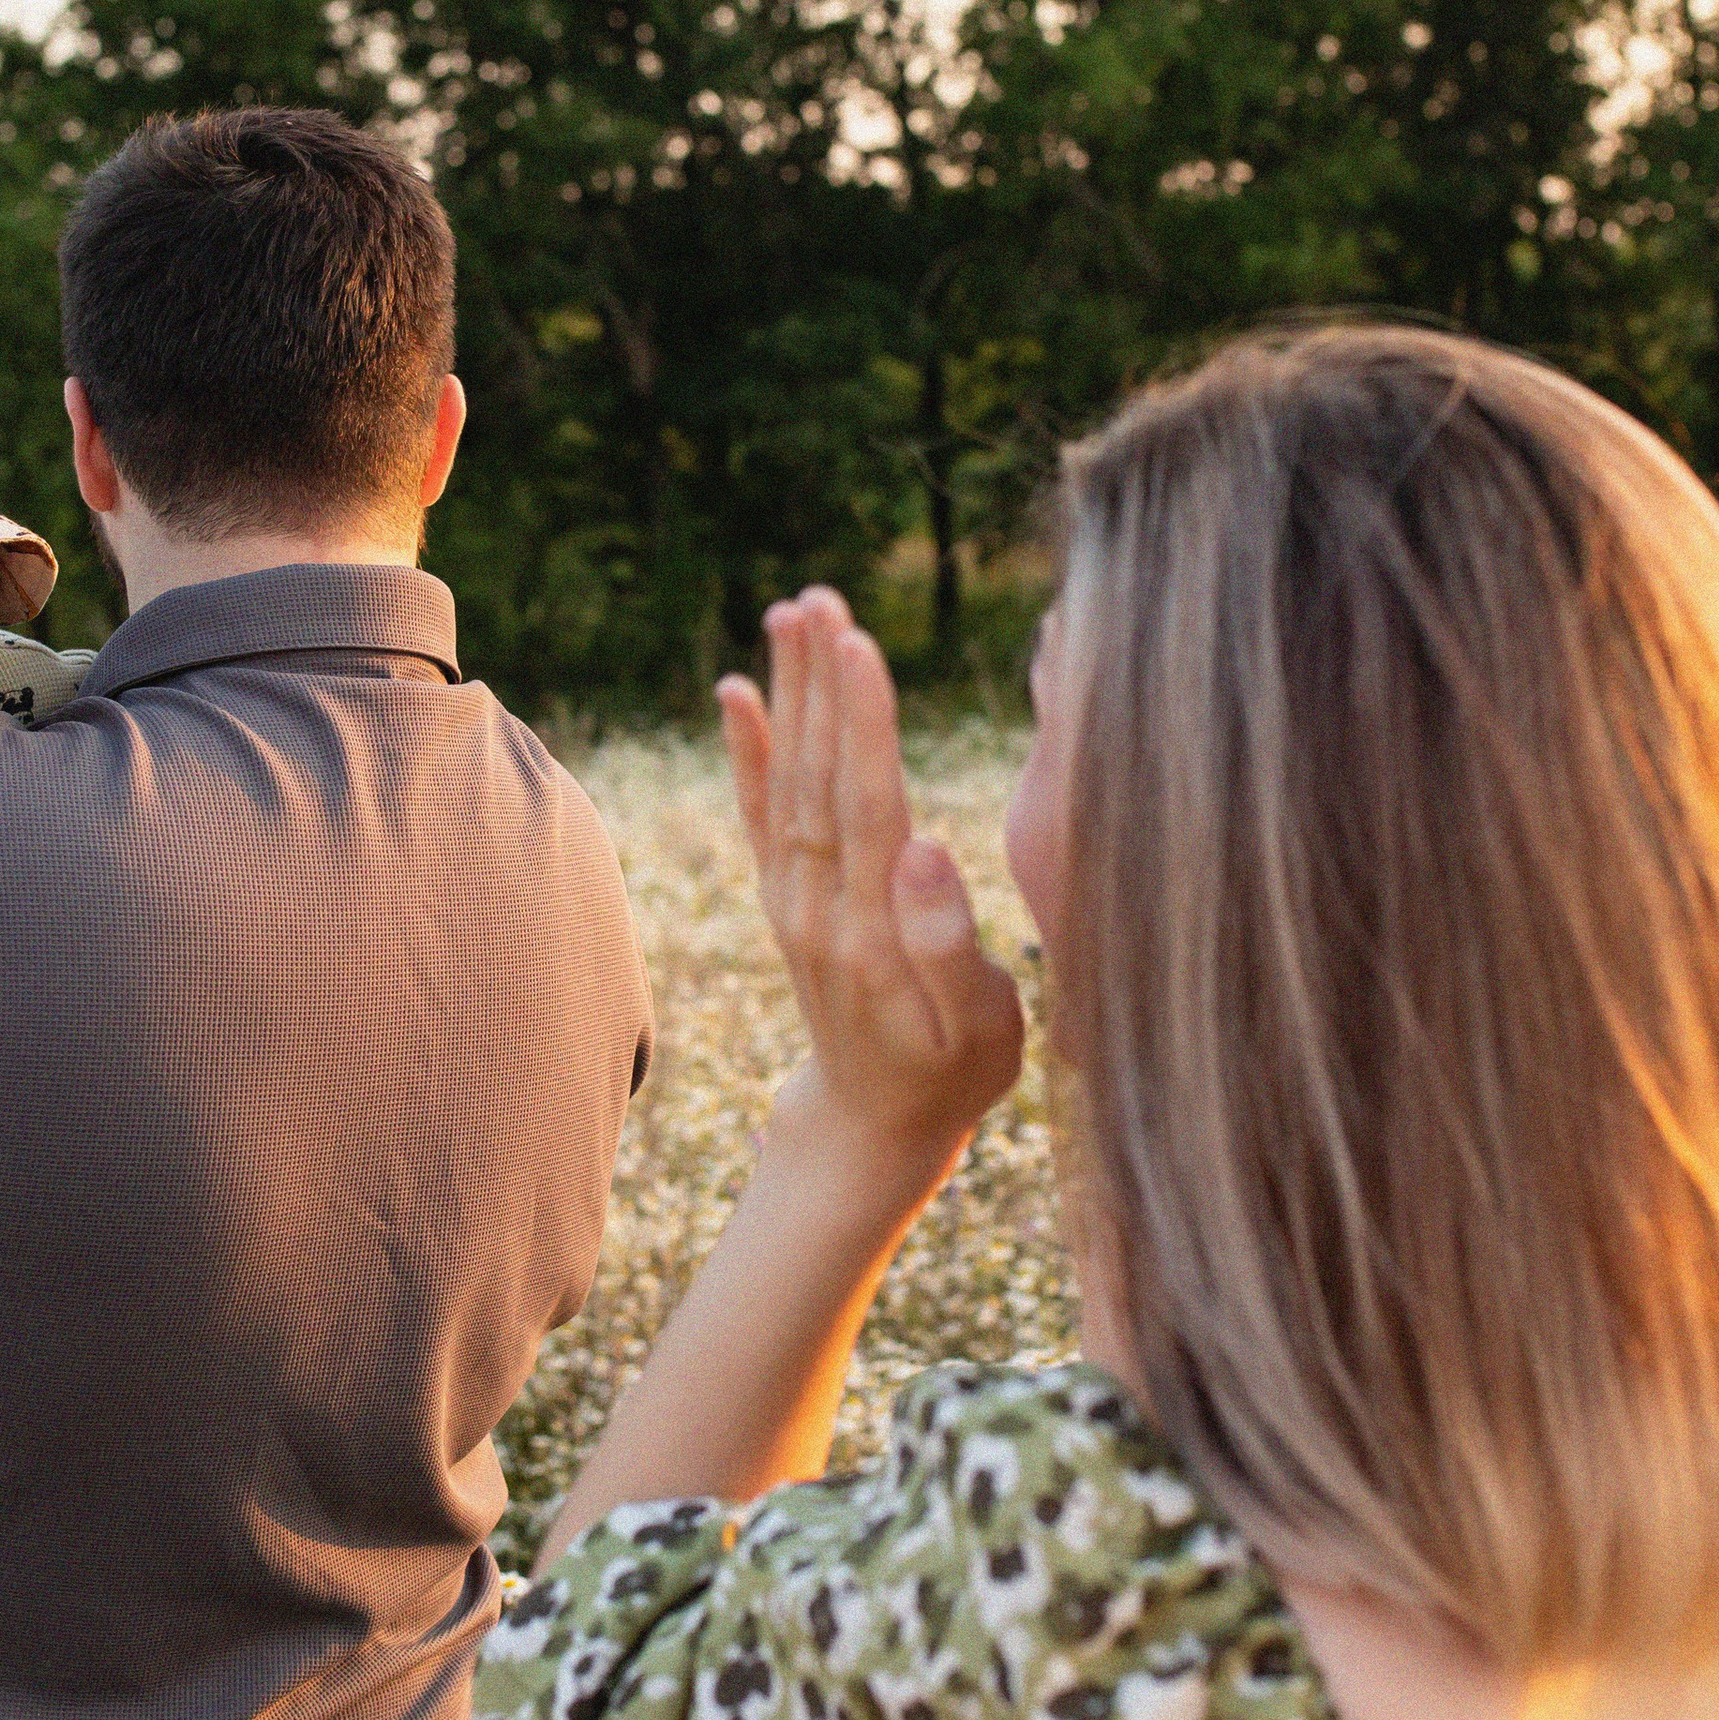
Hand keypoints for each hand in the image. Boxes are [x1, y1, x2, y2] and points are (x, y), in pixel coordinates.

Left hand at [717, 589, 1023, 1193]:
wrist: (875, 1121)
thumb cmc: (954, 1073)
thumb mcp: (980, 1031)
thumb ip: (950, 946)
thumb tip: (920, 849)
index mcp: (873, 929)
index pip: (866, 805)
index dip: (862, 723)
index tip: (857, 644)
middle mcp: (819, 904)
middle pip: (820, 774)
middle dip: (821, 682)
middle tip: (820, 598)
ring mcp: (793, 898)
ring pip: (789, 778)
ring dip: (790, 693)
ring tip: (792, 611)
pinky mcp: (785, 895)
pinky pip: (759, 811)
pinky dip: (746, 748)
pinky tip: (738, 689)